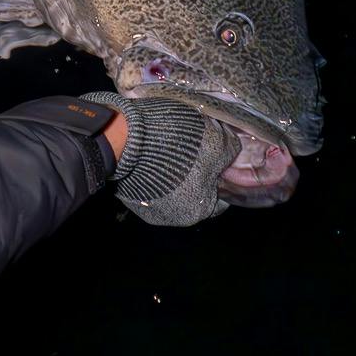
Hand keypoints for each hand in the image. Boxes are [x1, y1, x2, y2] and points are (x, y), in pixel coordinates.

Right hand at [79, 92, 236, 225]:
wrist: (124, 138)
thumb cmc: (176, 144)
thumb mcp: (216, 141)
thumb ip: (230, 152)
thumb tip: (231, 155)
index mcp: (197, 210)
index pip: (221, 196)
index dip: (222, 174)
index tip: (218, 157)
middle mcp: (173, 217)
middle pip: (196, 193)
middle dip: (198, 172)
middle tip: (195, 148)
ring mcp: (148, 209)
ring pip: (173, 188)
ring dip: (176, 171)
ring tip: (172, 146)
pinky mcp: (130, 196)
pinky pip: (152, 183)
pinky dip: (155, 170)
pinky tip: (154, 151)